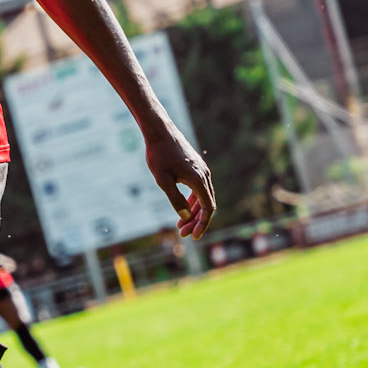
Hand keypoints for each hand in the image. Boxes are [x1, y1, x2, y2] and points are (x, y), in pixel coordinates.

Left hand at [145, 125, 215, 239]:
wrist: (160, 130)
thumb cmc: (158, 154)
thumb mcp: (163, 180)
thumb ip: (174, 199)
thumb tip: (185, 216)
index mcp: (198, 180)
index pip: (208, 208)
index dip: (202, 224)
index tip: (194, 237)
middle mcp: (204, 175)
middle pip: (207, 205)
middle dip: (196, 221)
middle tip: (183, 233)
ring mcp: (202, 170)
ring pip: (203, 197)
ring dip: (194, 212)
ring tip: (181, 224)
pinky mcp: (197, 167)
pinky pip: (199, 189)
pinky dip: (193, 200)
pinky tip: (183, 207)